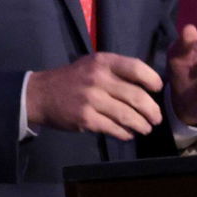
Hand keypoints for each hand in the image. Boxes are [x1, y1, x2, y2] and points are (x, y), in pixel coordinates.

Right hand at [26, 53, 162, 140]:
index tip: (157, 89)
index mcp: (102, 62)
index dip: (152, 80)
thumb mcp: (92, 65)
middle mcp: (97, 78)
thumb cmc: (72, 79)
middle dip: (152, 111)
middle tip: (156, 118)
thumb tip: (148, 87)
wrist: (40, 95)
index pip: (136, 68)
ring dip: (142, 125)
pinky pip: (114, 128)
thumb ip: (117, 71)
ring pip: (128, 116)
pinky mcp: (85, 118)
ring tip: (146, 128)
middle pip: (137, 97)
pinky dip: (125, 133)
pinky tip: (127, 133)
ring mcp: (91, 99)